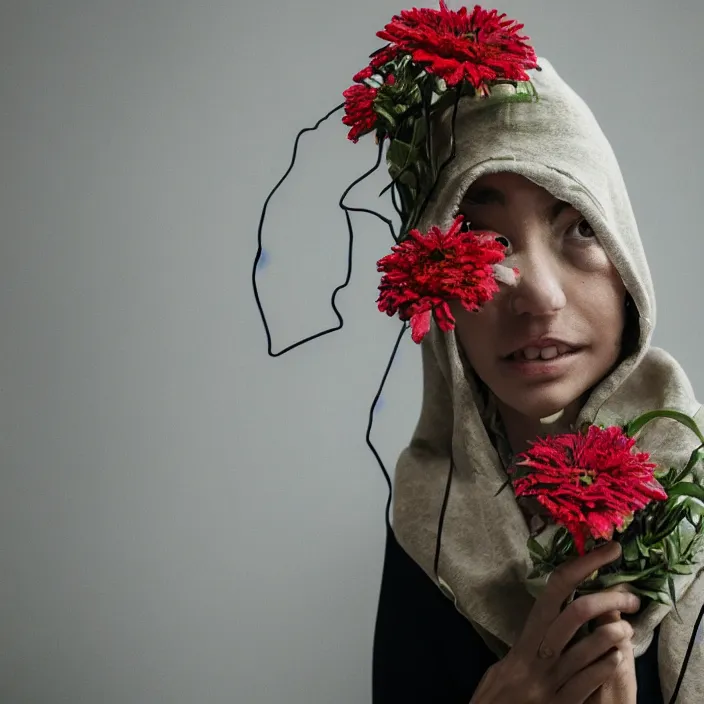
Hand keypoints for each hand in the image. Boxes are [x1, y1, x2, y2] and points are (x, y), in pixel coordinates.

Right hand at [469, 542, 639, 703]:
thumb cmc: (497, 696)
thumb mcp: (507, 661)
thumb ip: (529, 640)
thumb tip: (551, 614)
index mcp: (526, 638)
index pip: (555, 589)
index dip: (583, 565)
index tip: (609, 550)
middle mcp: (539, 654)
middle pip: (577, 613)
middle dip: (610, 598)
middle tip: (631, 596)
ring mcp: (552, 680)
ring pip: (590, 646)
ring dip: (616, 633)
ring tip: (627, 629)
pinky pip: (591, 679)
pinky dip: (608, 664)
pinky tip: (616, 657)